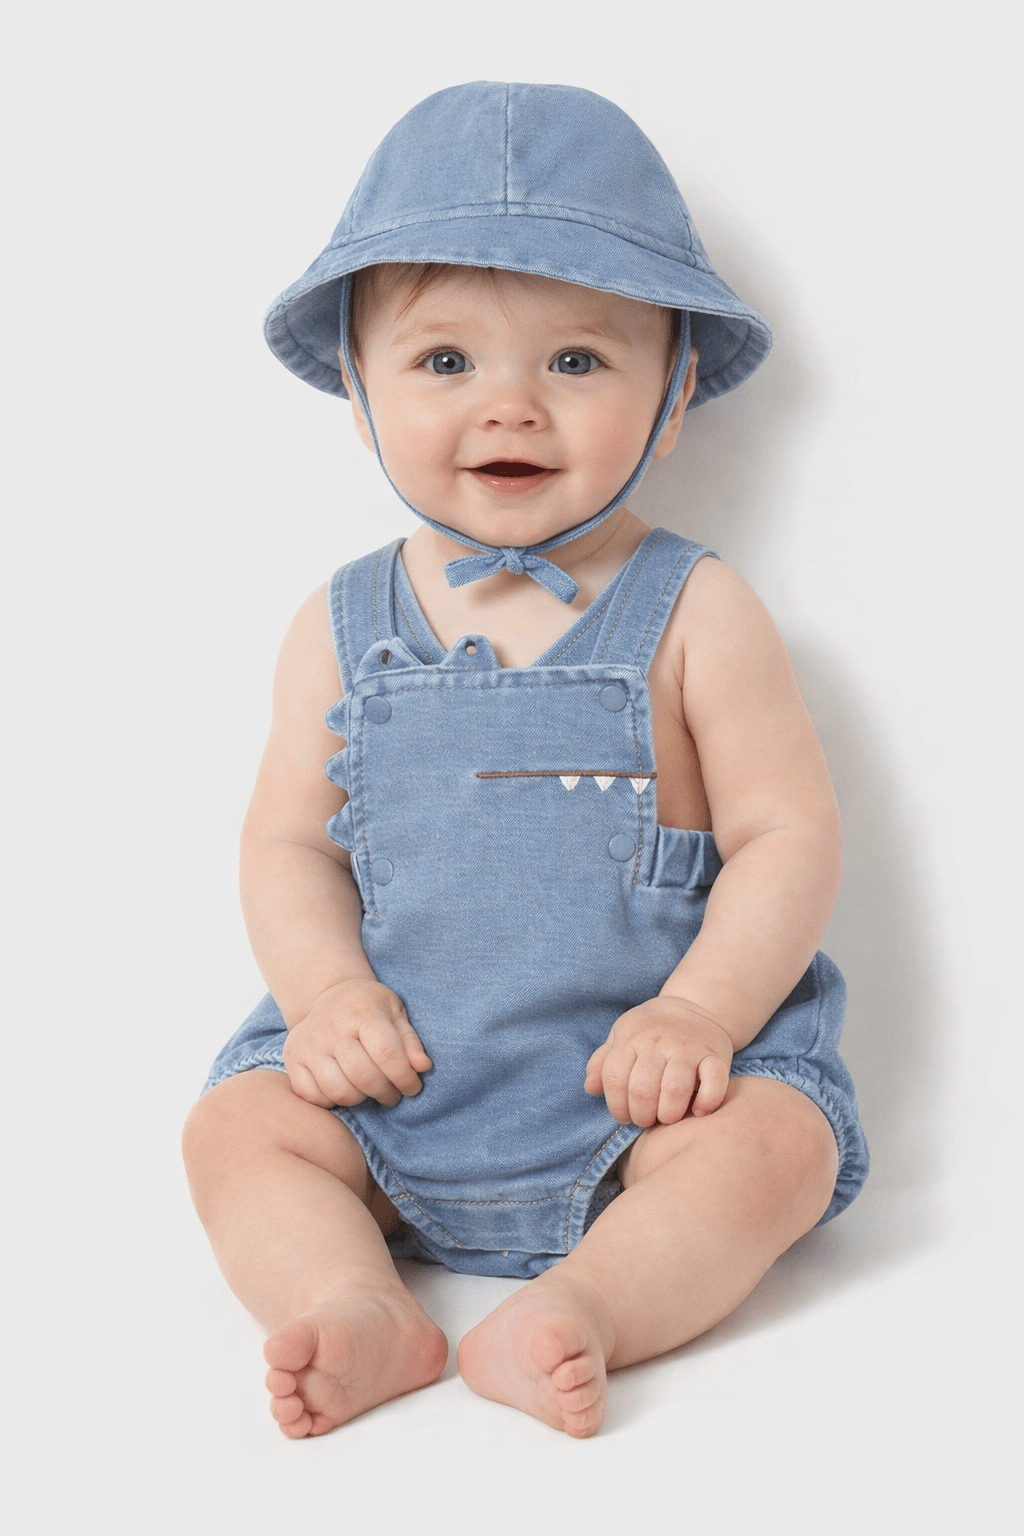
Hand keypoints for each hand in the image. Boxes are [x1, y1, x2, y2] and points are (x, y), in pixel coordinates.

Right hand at [282, 978, 431, 1108]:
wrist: (331, 993)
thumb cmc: (370, 1007)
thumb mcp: (395, 1013)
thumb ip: (410, 1041)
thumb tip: (422, 1067)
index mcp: (363, 1012)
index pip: (387, 1055)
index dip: (405, 1078)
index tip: (412, 1087)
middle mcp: (332, 1026)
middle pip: (364, 1076)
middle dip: (385, 1093)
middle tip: (392, 1094)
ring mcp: (309, 1043)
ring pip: (338, 1090)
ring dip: (360, 1099)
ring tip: (369, 1092)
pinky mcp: (292, 1057)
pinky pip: (311, 1095)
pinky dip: (330, 1100)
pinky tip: (343, 1089)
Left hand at [584, 997, 732, 1126]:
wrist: (695, 1005)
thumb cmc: (651, 1029)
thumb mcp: (621, 1036)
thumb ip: (603, 1062)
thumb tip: (590, 1087)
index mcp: (631, 1038)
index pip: (614, 1078)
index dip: (616, 1106)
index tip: (625, 1116)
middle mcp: (659, 1041)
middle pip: (642, 1089)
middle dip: (641, 1115)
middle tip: (646, 1120)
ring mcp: (689, 1048)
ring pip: (675, 1089)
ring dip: (668, 1113)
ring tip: (667, 1118)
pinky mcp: (716, 1055)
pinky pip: (715, 1082)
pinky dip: (707, 1102)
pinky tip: (698, 1111)